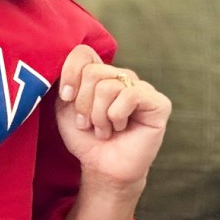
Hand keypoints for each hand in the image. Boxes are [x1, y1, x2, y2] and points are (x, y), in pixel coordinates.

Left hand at [55, 45, 170, 192]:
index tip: (66, 98)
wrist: (102, 166)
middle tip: (89, 123)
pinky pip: (130, 95)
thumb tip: (61, 62)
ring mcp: (141, 87)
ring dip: (99, 116)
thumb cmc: (84, 137)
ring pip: (108, 86)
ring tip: (104, 129)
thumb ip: (63, 82)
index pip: (83, 53)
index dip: (70, 74)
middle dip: (84, 104)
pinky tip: (121, 127)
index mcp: (100, 73)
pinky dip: (117, 116)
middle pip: (93, 72)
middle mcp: (121, 76)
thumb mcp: (64, 107)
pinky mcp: (158, 102)